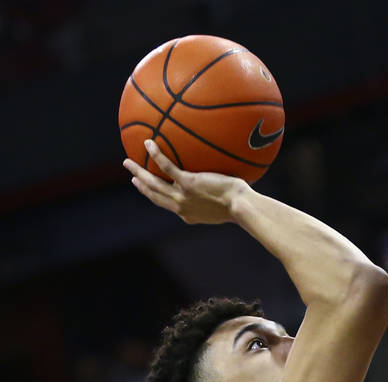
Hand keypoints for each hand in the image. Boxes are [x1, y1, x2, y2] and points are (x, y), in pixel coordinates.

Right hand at [123, 139, 247, 223]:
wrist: (242, 208)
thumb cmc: (241, 207)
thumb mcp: (227, 207)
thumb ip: (219, 198)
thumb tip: (227, 187)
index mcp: (188, 214)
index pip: (168, 205)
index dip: (155, 197)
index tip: (148, 190)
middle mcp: (182, 207)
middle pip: (154, 196)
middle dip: (141, 187)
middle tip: (132, 177)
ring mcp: (183, 196)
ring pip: (153, 183)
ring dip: (139, 171)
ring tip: (127, 162)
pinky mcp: (187, 184)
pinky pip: (166, 167)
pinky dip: (156, 155)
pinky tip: (148, 143)